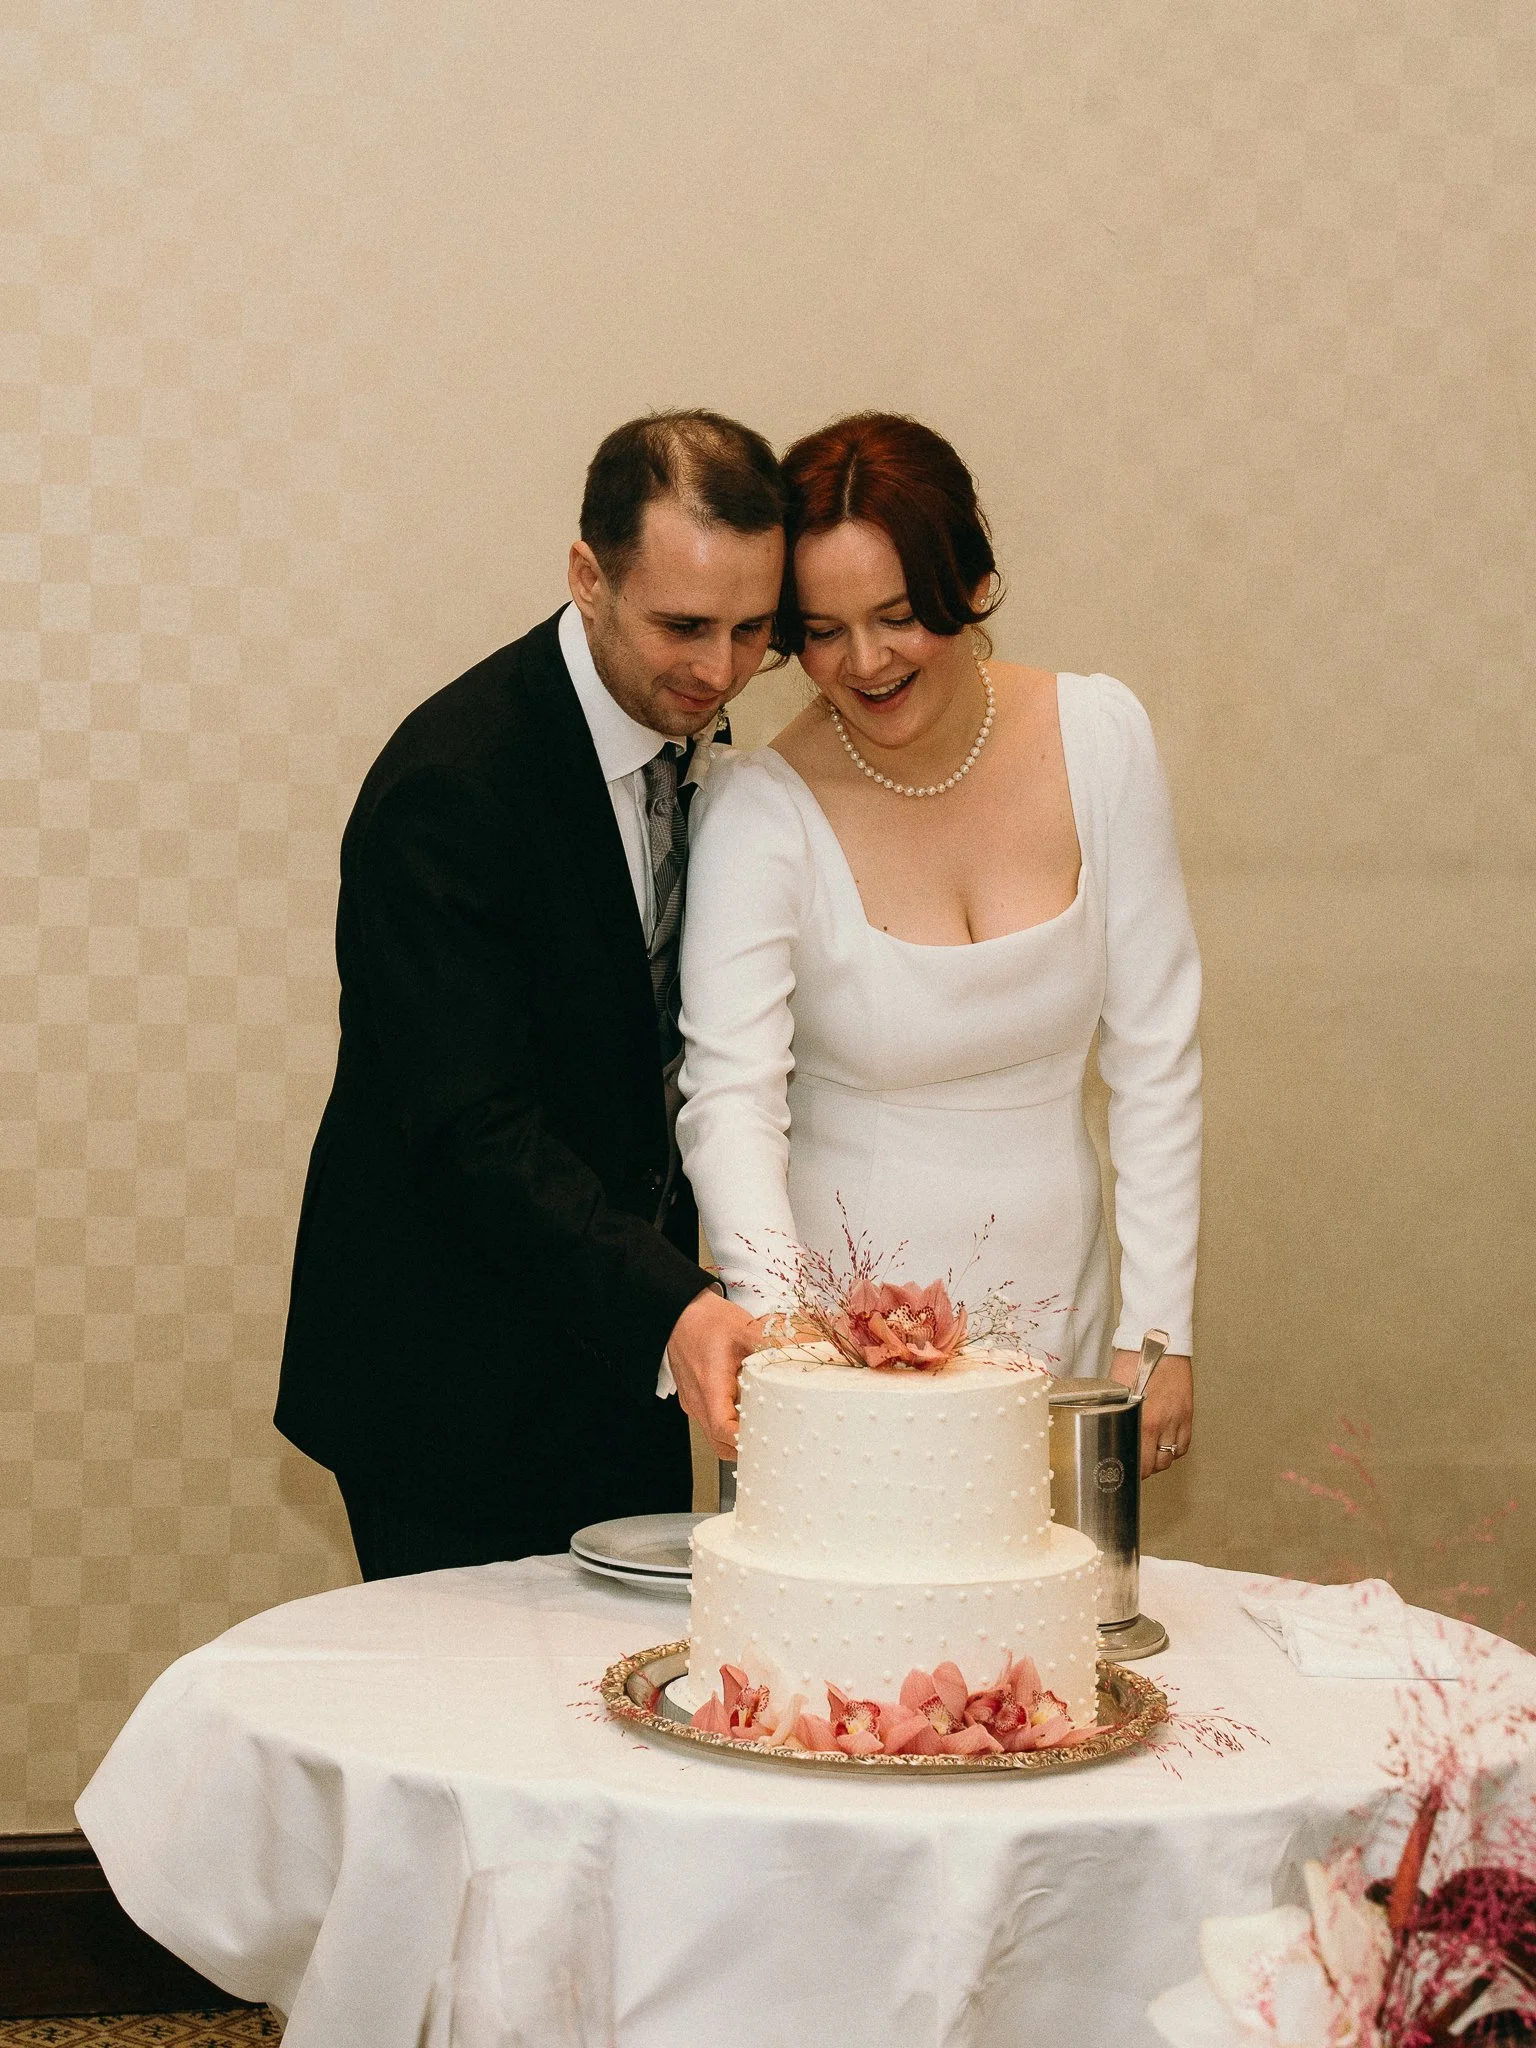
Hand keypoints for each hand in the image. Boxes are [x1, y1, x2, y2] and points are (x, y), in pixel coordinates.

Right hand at [666, 1289, 756, 1460]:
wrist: (677, 1312)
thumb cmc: (705, 1320)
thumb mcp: (744, 1327)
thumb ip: (773, 1343)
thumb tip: (804, 1349)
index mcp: (710, 1385)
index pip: (724, 1429)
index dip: (744, 1440)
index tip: (766, 1440)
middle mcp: (698, 1399)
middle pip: (719, 1443)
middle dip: (744, 1448)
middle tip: (771, 1442)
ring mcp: (693, 1401)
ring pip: (713, 1435)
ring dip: (735, 1438)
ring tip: (761, 1429)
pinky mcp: (693, 1397)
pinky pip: (710, 1422)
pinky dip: (728, 1425)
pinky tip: (746, 1411)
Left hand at [1108, 1349, 1192, 1480]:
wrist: (1159, 1338)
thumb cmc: (1134, 1356)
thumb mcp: (1116, 1387)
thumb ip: (1115, 1411)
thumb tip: (1104, 1427)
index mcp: (1141, 1417)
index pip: (1139, 1460)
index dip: (1131, 1471)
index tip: (1124, 1471)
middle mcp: (1161, 1421)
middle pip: (1156, 1464)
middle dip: (1144, 1469)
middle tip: (1135, 1466)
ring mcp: (1177, 1418)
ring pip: (1171, 1457)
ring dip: (1159, 1460)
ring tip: (1149, 1456)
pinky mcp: (1187, 1413)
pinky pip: (1184, 1444)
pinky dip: (1175, 1450)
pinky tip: (1166, 1446)